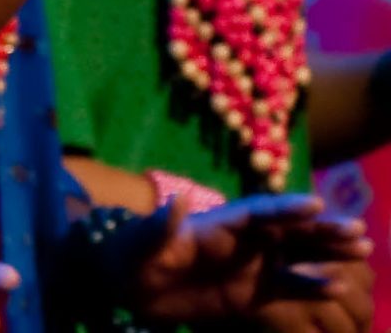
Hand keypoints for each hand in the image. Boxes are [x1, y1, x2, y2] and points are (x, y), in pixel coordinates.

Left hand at [111, 194, 371, 324]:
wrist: (130, 288)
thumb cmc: (131, 255)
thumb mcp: (139, 242)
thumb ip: (160, 224)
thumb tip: (176, 199)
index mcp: (217, 222)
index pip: (257, 211)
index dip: (284, 207)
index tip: (314, 204)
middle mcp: (242, 239)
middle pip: (288, 229)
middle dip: (321, 228)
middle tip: (358, 230)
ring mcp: (251, 264)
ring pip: (297, 254)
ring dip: (328, 252)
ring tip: (362, 250)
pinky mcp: (253, 292)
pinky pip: (289, 288)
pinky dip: (313, 287)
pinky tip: (337, 288)